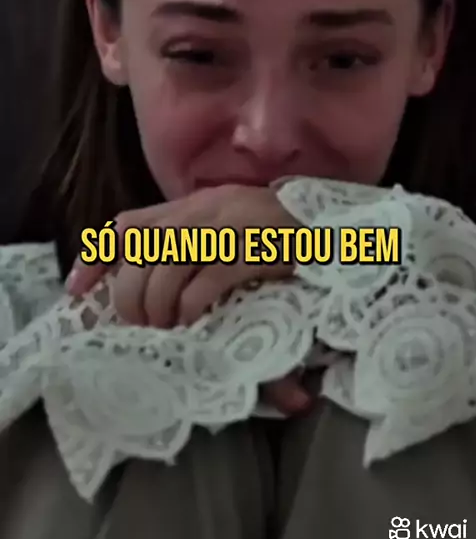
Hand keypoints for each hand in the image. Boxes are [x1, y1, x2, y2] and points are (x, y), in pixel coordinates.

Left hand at [67, 184, 312, 414]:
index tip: (78, 292)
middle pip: (139, 255)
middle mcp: (202, 212)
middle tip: (143, 327)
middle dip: (130, 298)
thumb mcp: (231, 232)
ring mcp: (227, 229)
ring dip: (159, 309)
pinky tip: (196, 321)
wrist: (335, 224)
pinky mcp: (251, 251)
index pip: (127, 225)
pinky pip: (205, 283)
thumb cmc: (281, 234)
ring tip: (169, 330)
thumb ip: (197, 256)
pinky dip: (191, 308)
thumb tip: (168, 305)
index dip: (96, 258)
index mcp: (192, 207)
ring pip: (165, 271)